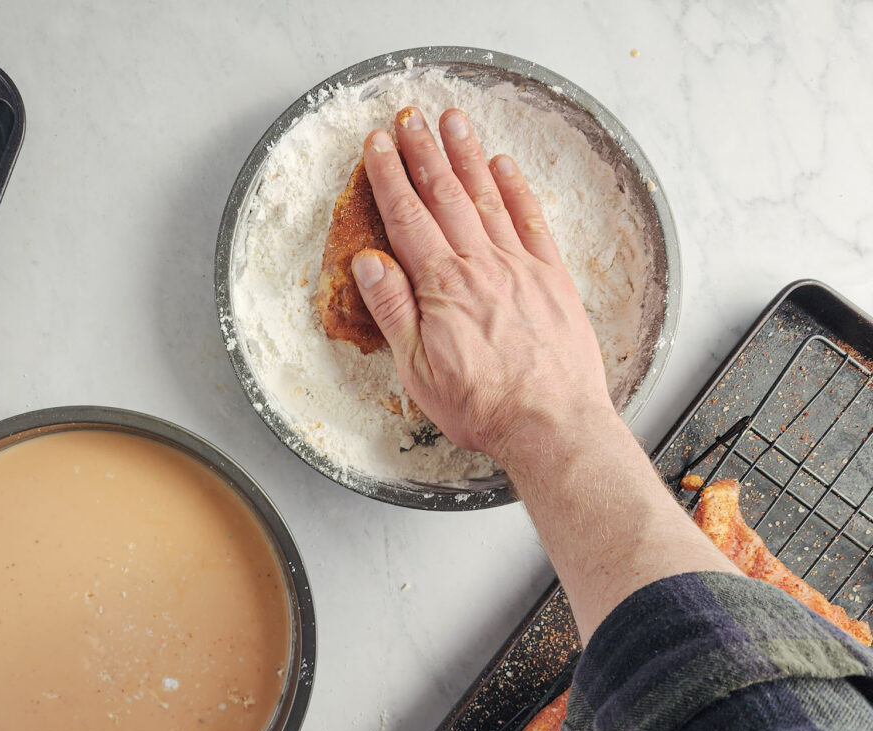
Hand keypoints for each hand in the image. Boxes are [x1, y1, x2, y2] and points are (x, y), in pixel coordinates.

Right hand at [351, 107, 613, 470]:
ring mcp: (520, 266)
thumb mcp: (417, 369)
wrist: (550, 423)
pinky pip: (531, 220)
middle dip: (423, 152)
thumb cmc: (483, 405)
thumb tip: (369, 261)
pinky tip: (502, 165)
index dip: (390, 176)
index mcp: (441, 287)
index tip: (378, 145)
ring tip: (452, 122)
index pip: (407, 217)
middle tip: (409, 117)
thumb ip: (393, 309)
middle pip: (444, 195)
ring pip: (486, 197)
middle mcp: (480, 265)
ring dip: (466, 156)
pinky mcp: (552, 276)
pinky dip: (515, 188)